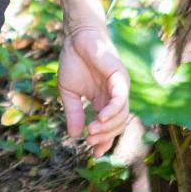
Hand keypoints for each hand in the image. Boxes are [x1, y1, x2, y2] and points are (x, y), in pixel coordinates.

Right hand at [57, 25, 130, 156]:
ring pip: (121, 115)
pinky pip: (121, 99)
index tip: (93, 153)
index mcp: (103, 101)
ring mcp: (120, 88)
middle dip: (104, 136)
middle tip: (89, 139)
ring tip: (92, 130)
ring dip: (108, 127)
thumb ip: (73, 112)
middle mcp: (115, 97)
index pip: (109, 127)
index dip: (103, 141)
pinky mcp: (120, 78)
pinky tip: (101, 118)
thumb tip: (75, 136)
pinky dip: (113, 111)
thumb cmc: (73, 61)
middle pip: (117, 125)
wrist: (76, 38)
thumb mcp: (69, 92)